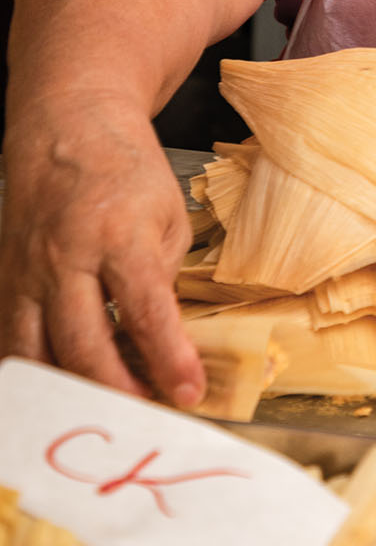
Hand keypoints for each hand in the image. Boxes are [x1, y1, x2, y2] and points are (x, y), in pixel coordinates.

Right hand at [0, 94, 205, 405]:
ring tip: (107, 415)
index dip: (168, 359)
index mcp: (119, 235)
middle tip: (147, 418)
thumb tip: (162, 341)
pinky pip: (14, 341)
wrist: (65, 127)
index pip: (145, 311)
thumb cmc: (126, 170)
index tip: (189, 393)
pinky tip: (63, 389)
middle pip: (83, 345)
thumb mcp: (168, 215)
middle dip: (118, 392)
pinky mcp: (6, 282)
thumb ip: (164, 277)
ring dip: (72, 394)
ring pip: (38, 354)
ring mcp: (28, 272)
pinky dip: (37, 373)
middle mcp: (66, 257)